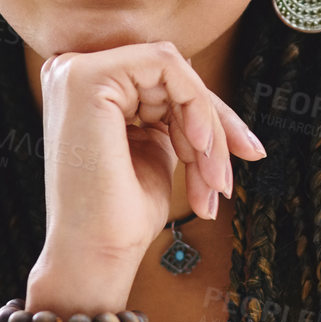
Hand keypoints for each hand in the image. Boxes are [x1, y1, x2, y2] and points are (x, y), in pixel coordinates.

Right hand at [32, 41, 265, 278]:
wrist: (95, 255)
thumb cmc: (123, 216)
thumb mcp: (157, 150)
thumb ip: (172, 113)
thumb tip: (212, 95)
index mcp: (85, 91)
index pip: (163, 83)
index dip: (210, 115)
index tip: (249, 153)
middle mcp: (71, 72)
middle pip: (172, 77)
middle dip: (213, 127)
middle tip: (224, 180)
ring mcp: (74, 70)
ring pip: (175, 72)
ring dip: (208, 128)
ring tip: (212, 181)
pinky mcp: (87, 77)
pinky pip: (167, 66)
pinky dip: (197, 105)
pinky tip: (200, 148)